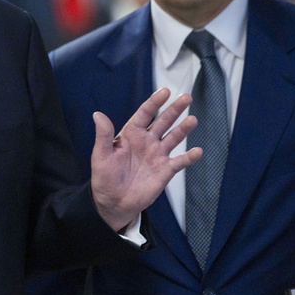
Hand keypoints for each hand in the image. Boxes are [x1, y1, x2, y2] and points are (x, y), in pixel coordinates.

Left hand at [89, 88, 200, 231]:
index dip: (155, 102)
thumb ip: (103, 135)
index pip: (145, 114)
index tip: (165, 91)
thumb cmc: (104, 176)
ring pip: (174, 138)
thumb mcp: (100, 155)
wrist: (113, 202)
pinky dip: (189, 157)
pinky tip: (197, 151)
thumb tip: (97, 114)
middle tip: (186, 97)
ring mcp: (158, 155)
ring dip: (183, 129)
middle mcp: (147, 141)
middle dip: (174, 110)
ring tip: (192, 119)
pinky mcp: (165, 171)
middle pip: (163, 121)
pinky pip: (180, 162)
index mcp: (131, 134)